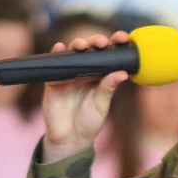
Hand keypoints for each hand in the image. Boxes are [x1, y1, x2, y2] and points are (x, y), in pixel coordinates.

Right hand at [40, 31, 131, 161]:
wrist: (70, 139)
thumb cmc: (89, 122)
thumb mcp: (101, 105)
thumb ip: (108, 89)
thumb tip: (123, 74)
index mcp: (100, 75)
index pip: (108, 55)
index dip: (115, 44)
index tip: (123, 39)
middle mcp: (84, 71)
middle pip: (90, 49)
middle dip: (96, 41)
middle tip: (102, 43)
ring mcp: (68, 74)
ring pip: (72, 53)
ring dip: (77, 44)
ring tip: (81, 46)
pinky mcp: (53, 81)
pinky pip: (54, 64)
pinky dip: (56, 54)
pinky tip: (59, 48)